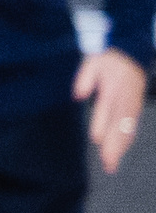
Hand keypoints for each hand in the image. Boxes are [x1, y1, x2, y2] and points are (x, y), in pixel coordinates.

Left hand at [75, 48, 143, 175]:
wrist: (129, 48)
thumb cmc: (107, 56)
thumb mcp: (93, 61)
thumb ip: (85, 78)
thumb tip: (78, 95)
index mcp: (115, 88)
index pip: (111, 112)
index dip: (105, 128)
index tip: (98, 144)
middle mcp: (126, 97)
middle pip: (121, 125)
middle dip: (115, 146)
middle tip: (108, 165)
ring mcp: (132, 101)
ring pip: (128, 127)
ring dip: (121, 145)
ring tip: (112, 163)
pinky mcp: (134, 104)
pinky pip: (132, 123)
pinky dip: (127, 137)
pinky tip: (121, 149)